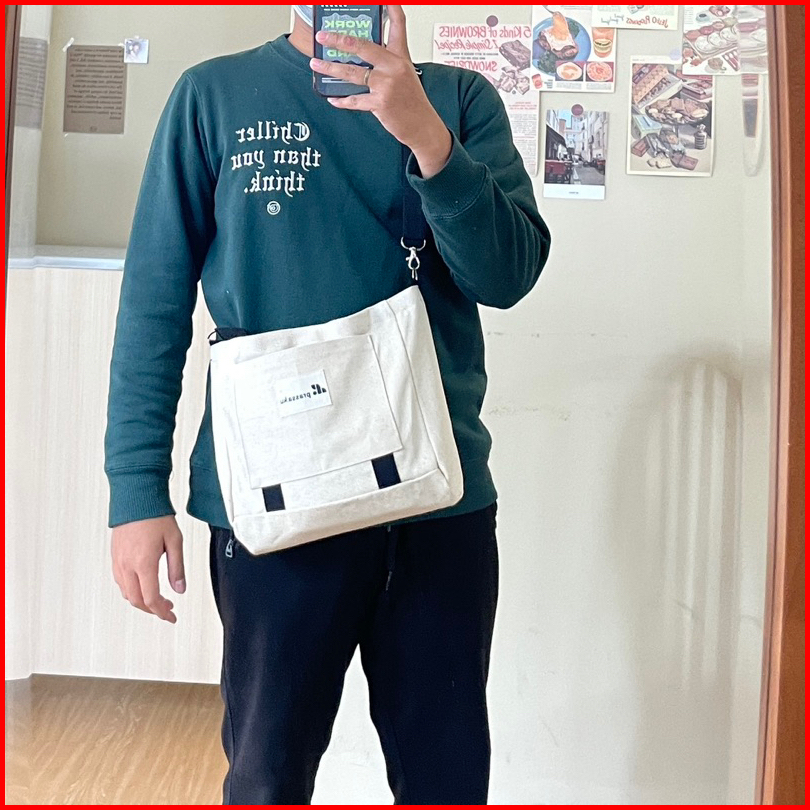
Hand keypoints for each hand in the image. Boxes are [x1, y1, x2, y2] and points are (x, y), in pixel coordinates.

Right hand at [111, 515, 185, 623]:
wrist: (136, 498)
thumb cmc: (155, 515)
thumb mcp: (175, 541)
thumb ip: (177, 567)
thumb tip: (180, 589)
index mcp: (143, 563)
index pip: (151, 598)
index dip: (162, 612)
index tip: (171, 616)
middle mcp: (127, 565)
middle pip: (136, 601)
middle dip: (153, 610)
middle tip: (167, 610)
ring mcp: (118, 562)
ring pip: (126, 593)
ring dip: (142, 601)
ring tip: (158, 600)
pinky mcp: (115, 557)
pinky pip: (120, 582)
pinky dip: (132, 591)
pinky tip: (143, 587)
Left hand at [311, 5, 451, 178]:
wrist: (422, 126)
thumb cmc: (412, 100)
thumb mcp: (404, 74)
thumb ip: (385, 61)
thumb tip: (358, 55)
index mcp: (401, 56)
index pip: (398, 25)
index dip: (391, 8)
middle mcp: (394, 67)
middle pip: (363, 47)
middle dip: (339, 40)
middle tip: (322, 37)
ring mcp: (387, 85)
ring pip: (352, 73)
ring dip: (331, 68)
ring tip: (316, 64)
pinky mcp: (381, 103)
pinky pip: (355, 100)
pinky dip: (342, 100)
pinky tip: (333, 98)